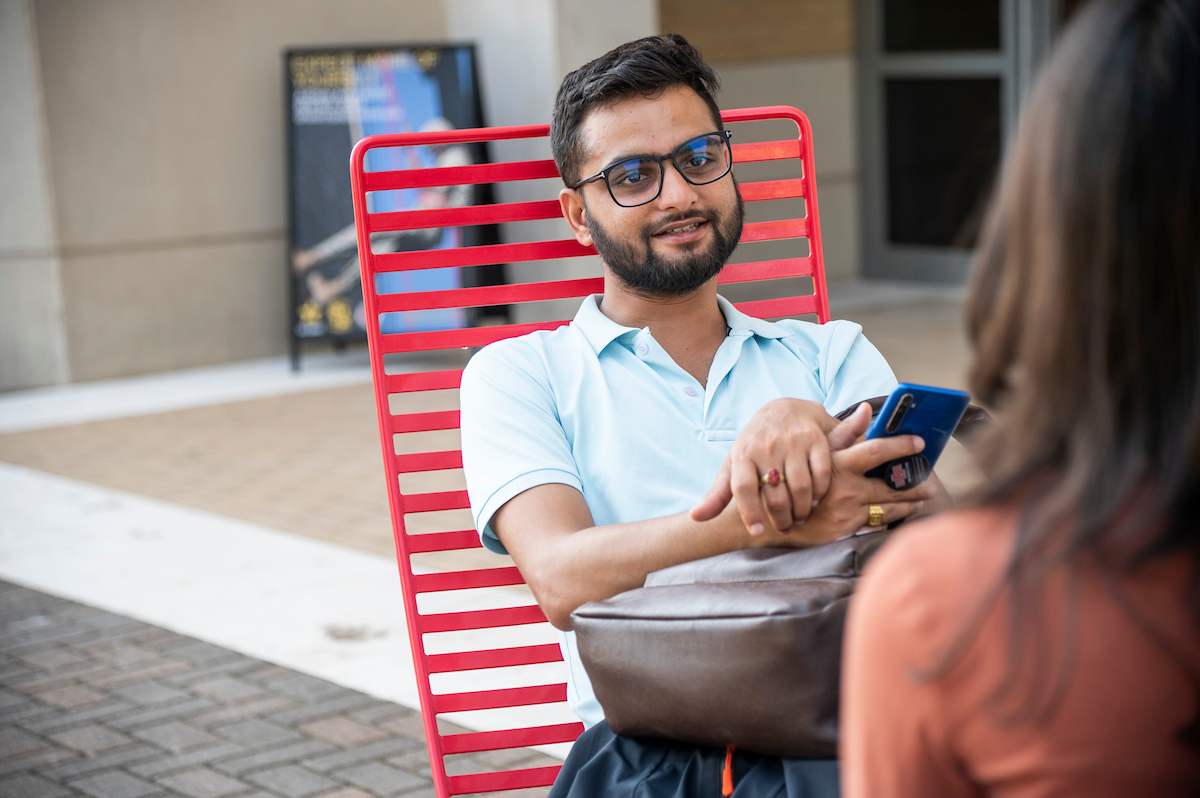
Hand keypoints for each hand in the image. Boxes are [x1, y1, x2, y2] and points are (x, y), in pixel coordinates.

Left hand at [690, 399, 837, 534]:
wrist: (785, 410)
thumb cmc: (755, 445)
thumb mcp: (733, 464)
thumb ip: (717, 494)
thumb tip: (695, 518)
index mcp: (742, 454)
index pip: (743, 487)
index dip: (750, 512)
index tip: (757, 531)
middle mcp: (766, 446)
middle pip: (775, 495)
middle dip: (782, 519)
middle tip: (785, 528)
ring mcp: (792, 441)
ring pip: (800, 488)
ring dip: (802, 510)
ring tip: (800, 518)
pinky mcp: (815, 439)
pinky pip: (821, 474)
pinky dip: (819, 493)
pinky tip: (814, 500)